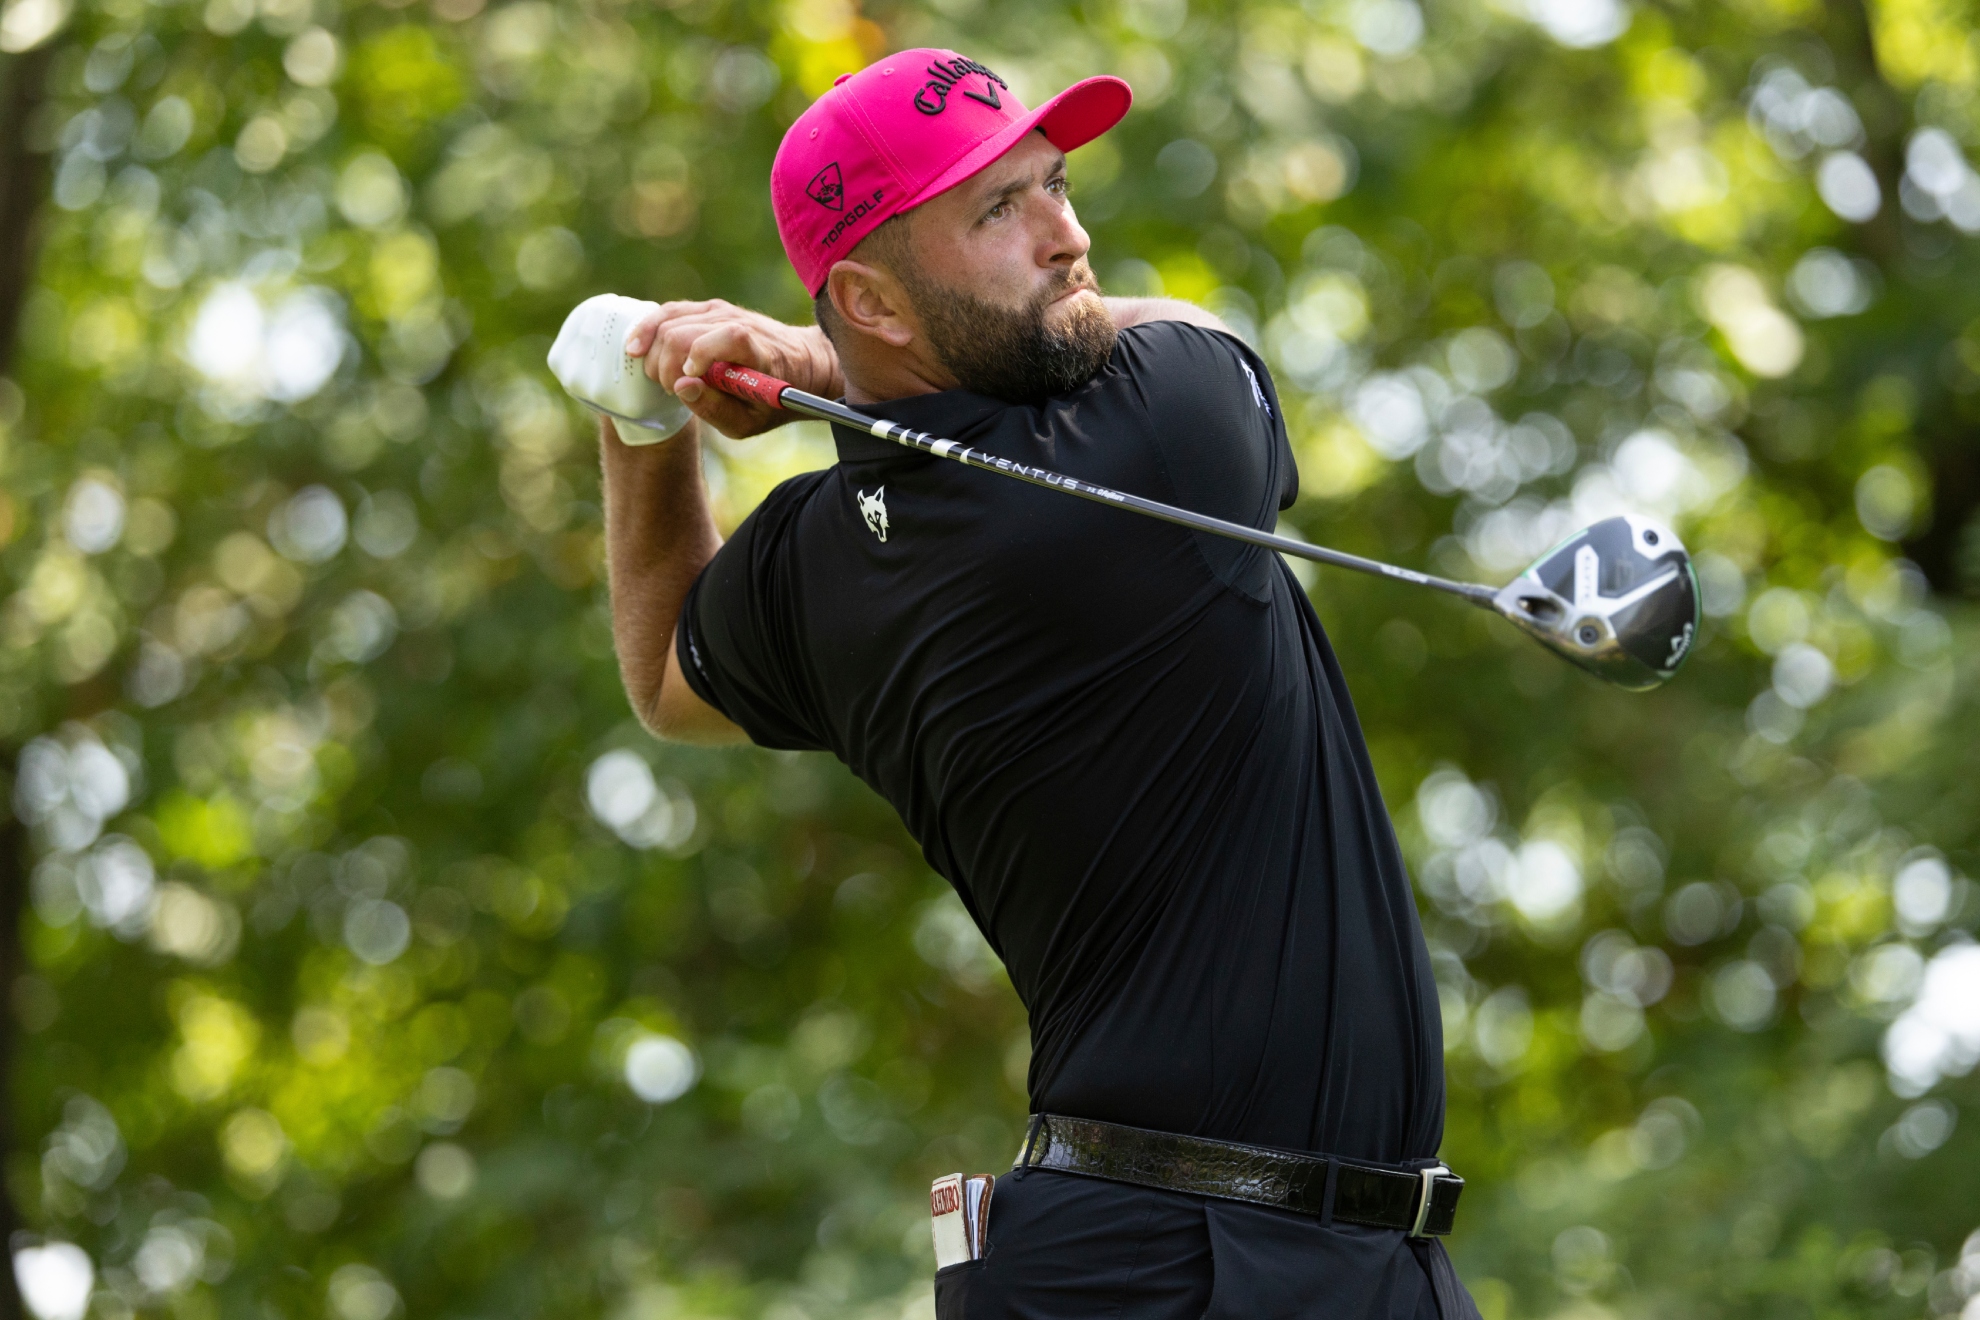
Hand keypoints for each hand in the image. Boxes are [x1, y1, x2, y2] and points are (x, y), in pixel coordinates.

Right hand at [624, 300, 843, 438]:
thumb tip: (682, 386)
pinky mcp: (706, 308)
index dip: (699, 356)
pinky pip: (667, 312)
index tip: (687, 382)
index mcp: (757, 351)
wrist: (798, 365)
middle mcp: (738, 323)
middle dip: (666, 366)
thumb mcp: (750, 421)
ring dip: (655, 355)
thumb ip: (716, 408)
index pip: (727, 336)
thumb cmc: (770, 401)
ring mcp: (720, 311)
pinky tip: (635, 348)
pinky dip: (647, 329)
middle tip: (670, 390)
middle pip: (684, 333)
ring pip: (669, 323)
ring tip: (663, 378)